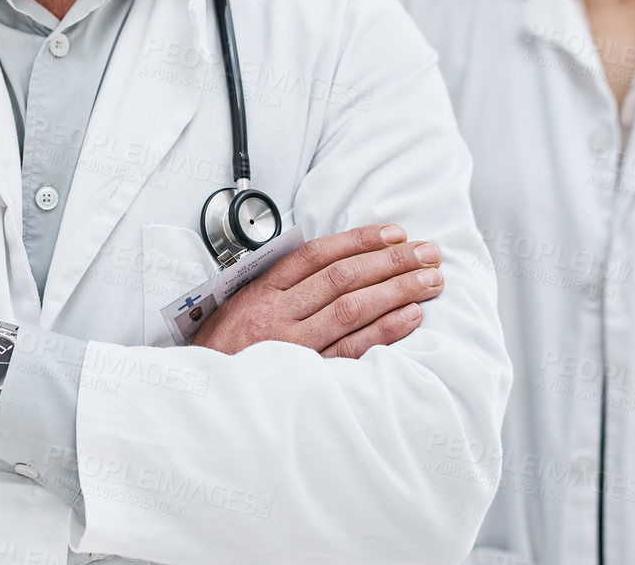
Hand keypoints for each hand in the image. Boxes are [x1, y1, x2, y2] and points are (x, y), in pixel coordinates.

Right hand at [192, 224, 441, 357]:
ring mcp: (293, 345)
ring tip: (431, 279)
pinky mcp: (308, 375)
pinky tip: (412, 315)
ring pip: (353, 307)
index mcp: (261, 291)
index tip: (394, 233)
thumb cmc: (223, 352)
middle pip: (343, 277)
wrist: (203, 401)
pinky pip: (354, 348)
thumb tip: (331, 261)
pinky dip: (386, 329)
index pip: (317, 254)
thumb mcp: (239, 307)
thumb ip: (279, 285)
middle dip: (391, 261)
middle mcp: (277, 313)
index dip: (359, 240)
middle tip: (427, 251)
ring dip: (397, 290)